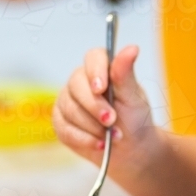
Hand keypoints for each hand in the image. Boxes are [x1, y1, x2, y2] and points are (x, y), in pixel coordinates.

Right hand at [53, 45, 160, 167]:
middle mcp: (81, 81)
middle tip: (111, 120)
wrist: (131, 148)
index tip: (101, 88)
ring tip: (113, 136)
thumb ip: (126, 74)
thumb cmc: (135, 118)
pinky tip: (100, 144)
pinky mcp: (61, 122)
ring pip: (69, 109)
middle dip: (94, 106)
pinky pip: (64, 129)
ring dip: (93, 126)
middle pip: (76, 85)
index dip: (95, 71)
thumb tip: (132, 48)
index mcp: (101, 68)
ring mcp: (68, 101)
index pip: (92, 57)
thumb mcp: (133, 97)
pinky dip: (84, 139)